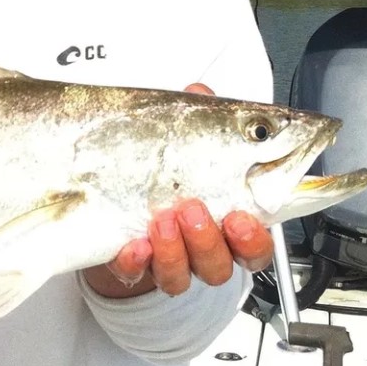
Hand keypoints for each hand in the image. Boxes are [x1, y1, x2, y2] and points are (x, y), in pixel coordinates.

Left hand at [83, 82, 275, 298]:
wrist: (111, 198)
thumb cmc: (160, 167)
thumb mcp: (181, 135)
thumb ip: (200, 114)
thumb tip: (200, 91)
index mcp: (226, 216)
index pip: (256, 237)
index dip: (256, 235)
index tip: (244, 216)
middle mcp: (201, 244)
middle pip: (224, 262)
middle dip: (212, 240)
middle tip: (195, 208)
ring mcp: (167, 256)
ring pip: (185, 274)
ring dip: (177, 249)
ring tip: (163, 218)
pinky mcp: (131, 264)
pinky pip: (135, 273)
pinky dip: (136, 261)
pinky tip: (134, 244)